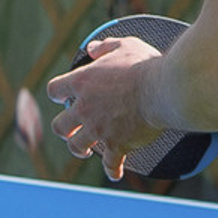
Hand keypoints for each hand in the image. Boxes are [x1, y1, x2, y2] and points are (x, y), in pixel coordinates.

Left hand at [47, 34, 167, 181]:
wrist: (163, 89)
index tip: (62, 97)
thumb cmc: (145, 65)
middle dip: (64, 128)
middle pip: (60, 125)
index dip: (58, 94)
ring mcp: (99, 128)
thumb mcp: (124, 45)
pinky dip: (112, 169)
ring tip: (86, 149)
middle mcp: (84, 108)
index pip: (54, 90)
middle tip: (71, 129)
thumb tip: (92, 49)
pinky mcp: (117, 144)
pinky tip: (115, 172)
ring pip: (77, 146)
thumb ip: (105, 47)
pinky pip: (110, 163)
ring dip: (80, 148)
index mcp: (81, 82)